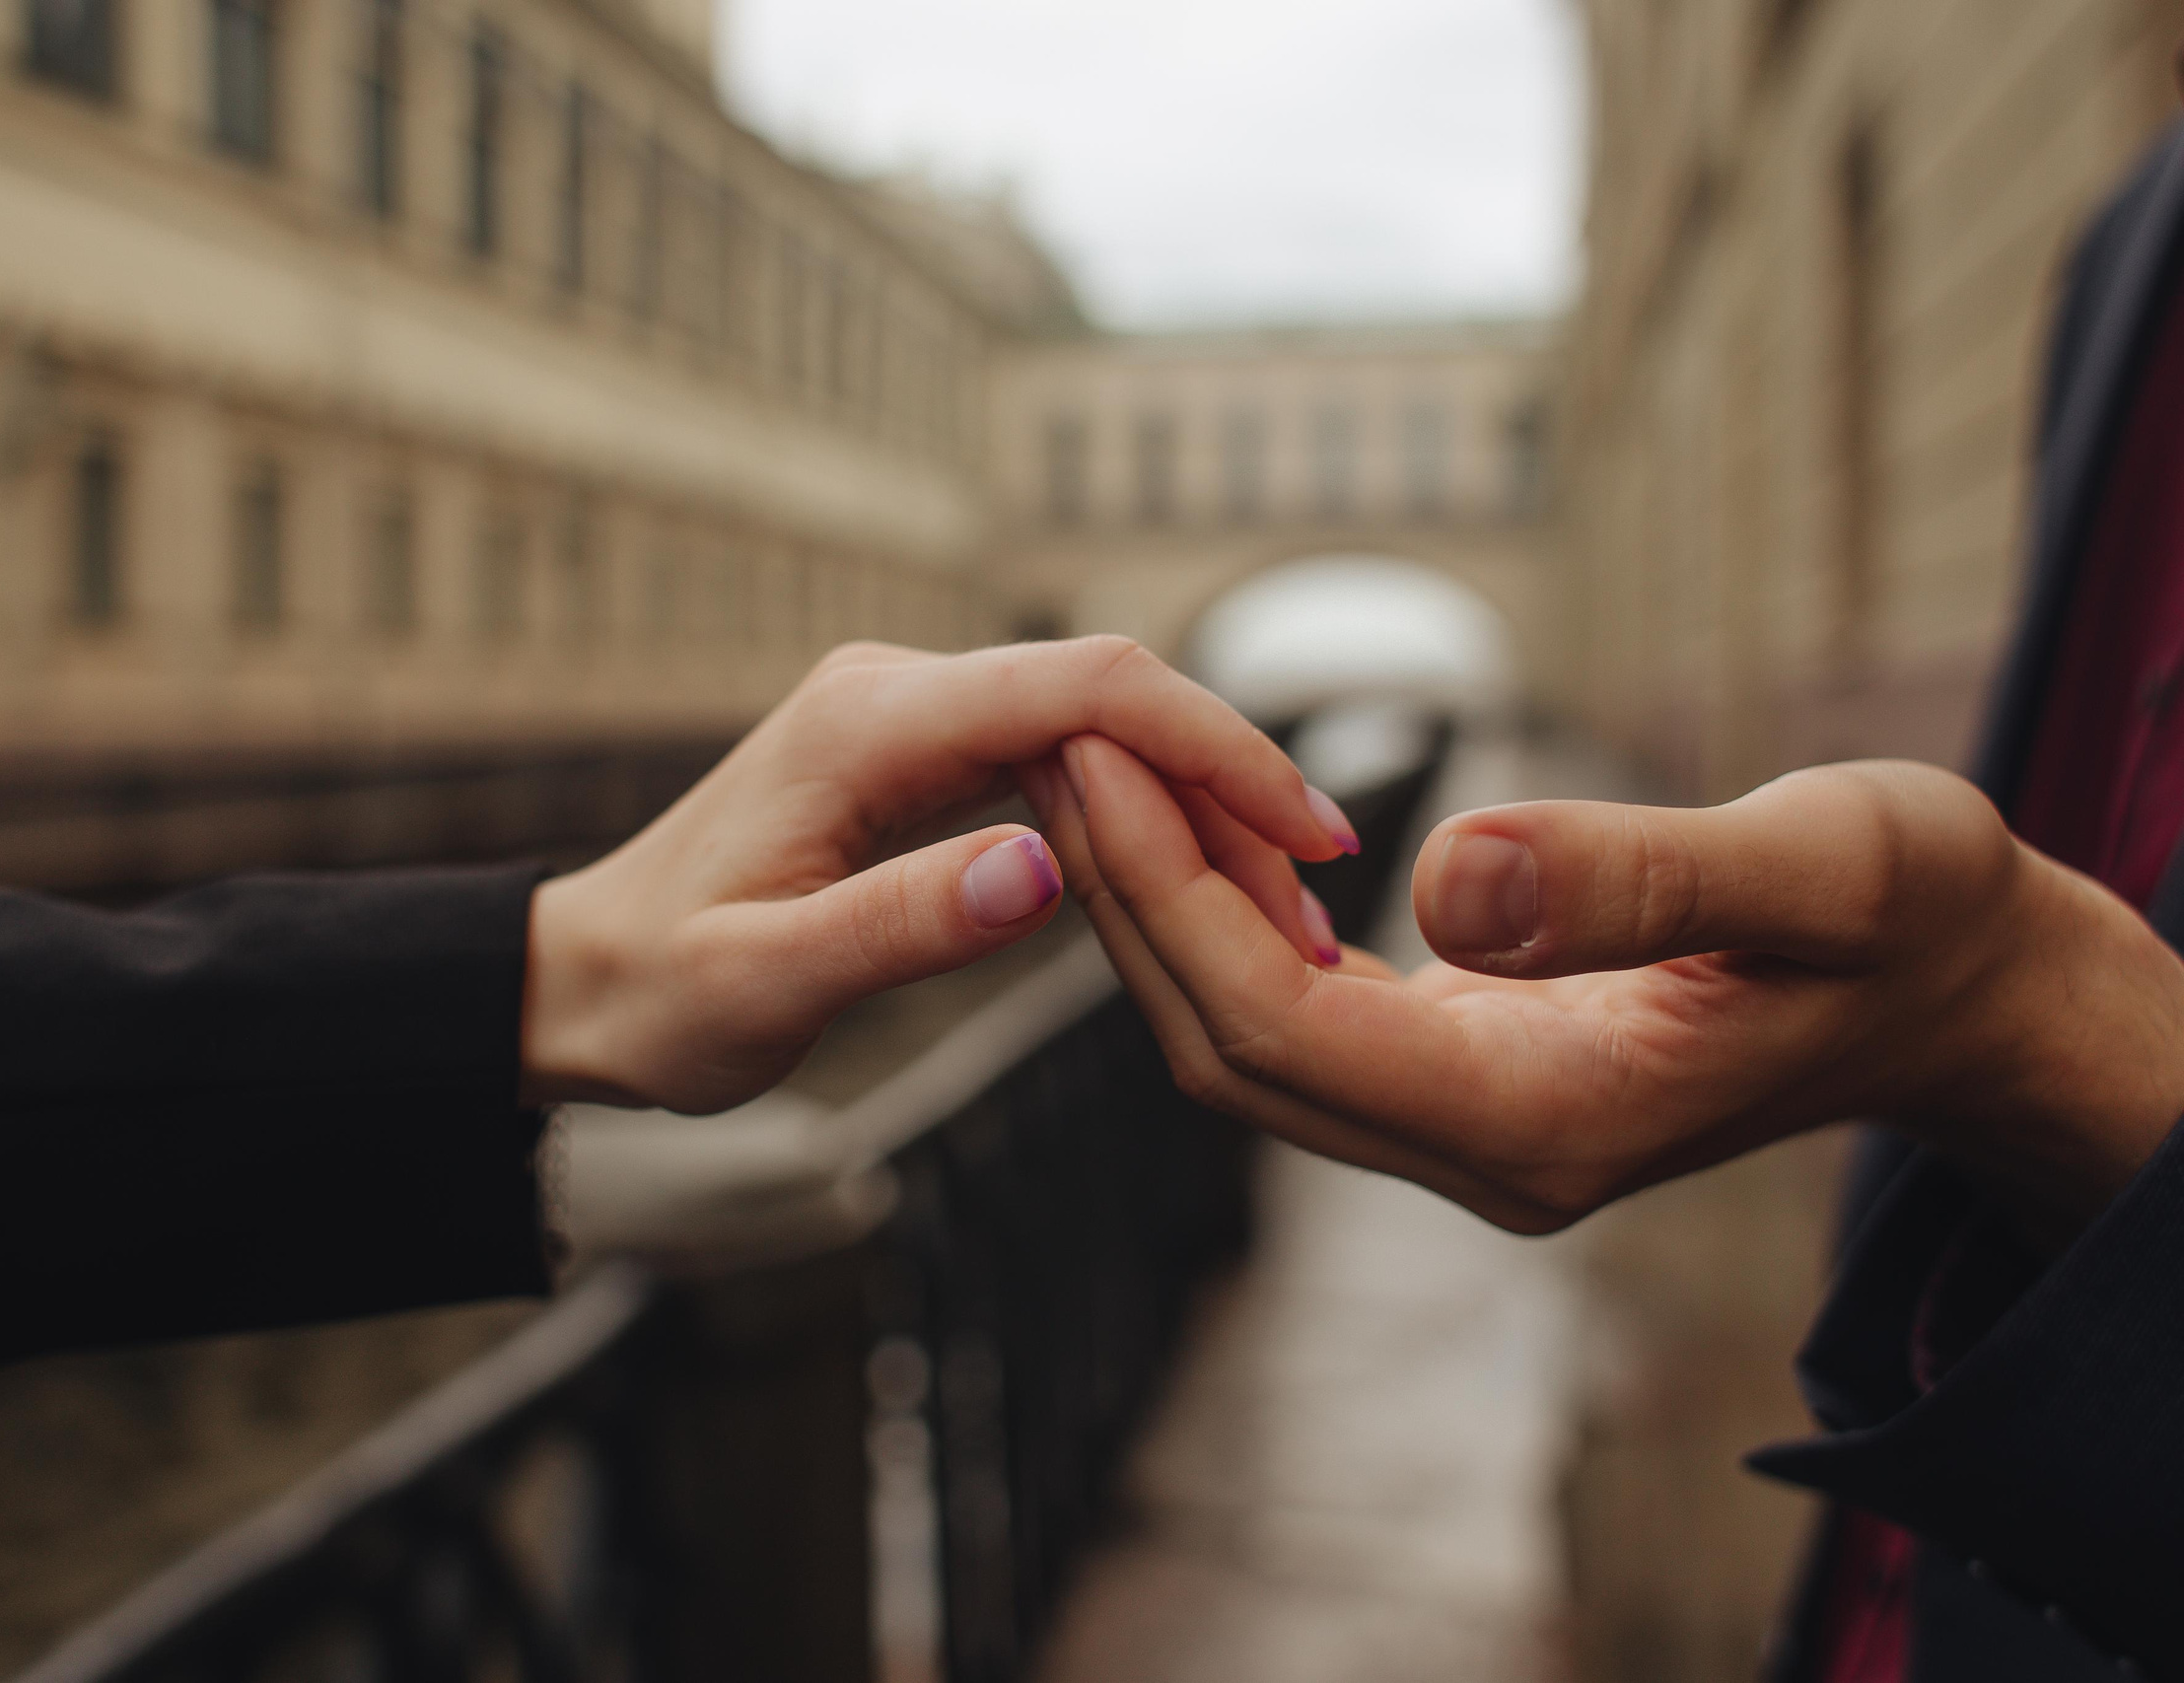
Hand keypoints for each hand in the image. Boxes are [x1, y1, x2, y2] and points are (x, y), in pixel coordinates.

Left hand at [518, 638, 1354, 1113]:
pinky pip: (1060, 765)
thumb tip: (1048, 868)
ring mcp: (911, 716)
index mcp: (869, 724)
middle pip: (1112, 701)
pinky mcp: (920, 757)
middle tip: (1310, 915)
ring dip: (1193, 811)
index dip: (1213, 745)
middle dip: (1226, 792)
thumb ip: (901, 925)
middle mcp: (897, 692)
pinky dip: (1137, 819)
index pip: (1086, 689)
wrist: (582, 982)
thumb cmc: (657, 997)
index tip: (1306, 833)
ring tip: (1274, 919)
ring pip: (1098, 732)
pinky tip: (1189, 891)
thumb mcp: (765, 987)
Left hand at [1031, 741, 2183, 1240]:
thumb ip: (1641, 882)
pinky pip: (1299, 1008)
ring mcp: (1465, 1121)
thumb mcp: (1823, 873)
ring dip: (1160, 905)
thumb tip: (1445, 874)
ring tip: (1093, 758)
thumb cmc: (1913, 921)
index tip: (1098, 761)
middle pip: (1231, 1046)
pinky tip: (1198, 820)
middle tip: (1054, 740)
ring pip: (1248, 1034)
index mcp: (1543, 1125)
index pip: (1286, 1028)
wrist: (1956, 991)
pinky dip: (1229, 916)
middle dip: (1128, 898)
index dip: (1173, 898)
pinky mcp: (1462, 1072)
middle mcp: (1480, 1150)